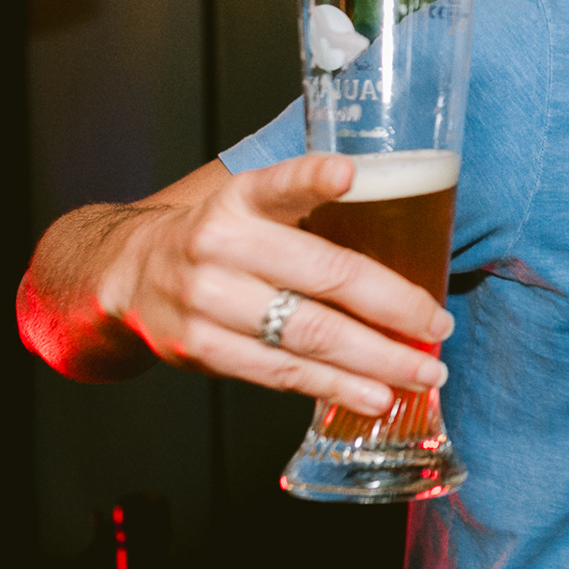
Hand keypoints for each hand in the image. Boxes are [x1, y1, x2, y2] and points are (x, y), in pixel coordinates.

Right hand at [97, 155, 454, 415]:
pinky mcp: (200, 349)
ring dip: (374, 360)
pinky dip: (333, 387)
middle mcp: (220, 246)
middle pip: (323, 277)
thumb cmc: (220, 237)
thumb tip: (412, 232)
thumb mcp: (255, 204)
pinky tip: (372, 394)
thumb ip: (313, 210)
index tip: (349, 174)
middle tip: (438, 325)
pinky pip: (281, 372)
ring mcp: (207, 301)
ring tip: (420, 372)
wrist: (130, 273)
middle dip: (393, 307)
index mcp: (240, 200)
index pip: (280, 185)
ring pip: (307, 336)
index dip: (314, 178)